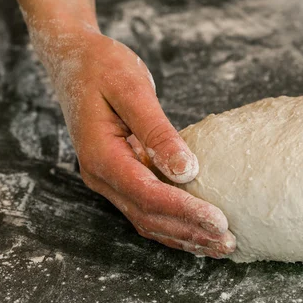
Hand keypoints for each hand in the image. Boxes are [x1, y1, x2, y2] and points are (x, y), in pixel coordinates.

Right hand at [35, 24, 235, 257]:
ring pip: (146, 219)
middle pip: (148, 216)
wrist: (73, 58)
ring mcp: (107, 178)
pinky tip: (196, 229)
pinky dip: (172, 222)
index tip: (220, 221)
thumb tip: (187, 170)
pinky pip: (145, 207)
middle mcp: (101, 174)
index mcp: (101, 155)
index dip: (185, 211)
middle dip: (189, 232)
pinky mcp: (119, 174)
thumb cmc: (103, 67)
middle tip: (228, 243)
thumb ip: (157, 132)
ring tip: (219, 245)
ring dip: (183, 235)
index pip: (148, 195)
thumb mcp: (132, 90)